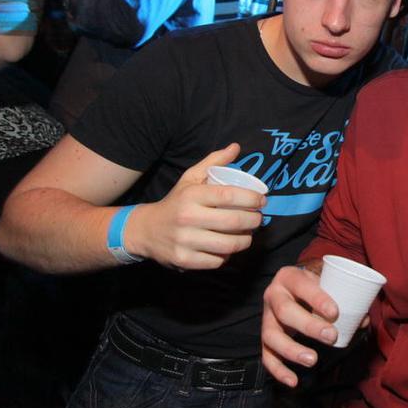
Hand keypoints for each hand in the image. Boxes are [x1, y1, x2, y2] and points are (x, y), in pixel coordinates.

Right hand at [124, 143, 265, 268]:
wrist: (145, 230)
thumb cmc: (176, 202)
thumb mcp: (190, 178)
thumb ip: (213, 162)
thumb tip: (236, 147)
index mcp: (191, 195)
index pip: (228, 196)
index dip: (251, 199)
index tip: (262, 201)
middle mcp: (187, 218)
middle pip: (233, 222)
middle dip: (254, 221)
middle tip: (258, 219)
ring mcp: (185, 241)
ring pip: (228, 245)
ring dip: (245, 240)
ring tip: (248, 234)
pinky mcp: (184, 260)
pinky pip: (217, 261)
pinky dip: (227, 256)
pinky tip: (228, 248)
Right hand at [261, 261, 340, 386]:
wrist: (294, 288)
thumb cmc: (315, 286)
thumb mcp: (326, 283)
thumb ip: (346, 298)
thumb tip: (363, 320)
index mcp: (289, 276)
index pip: (301, 285)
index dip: (317, 299)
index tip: (335, 313)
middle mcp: (273, 295)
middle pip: (285, 311)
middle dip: (308, 326)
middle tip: (331, 336)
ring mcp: (266, 318)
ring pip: (271, 336)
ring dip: (292, 350)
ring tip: (313, 360)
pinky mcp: (265, 338)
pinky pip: (267, 356)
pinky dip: (278, 371)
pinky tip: (293, 381)